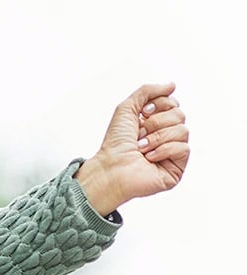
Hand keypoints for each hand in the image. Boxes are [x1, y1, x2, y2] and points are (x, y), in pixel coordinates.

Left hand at [75, 82, 189, 214]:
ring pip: (183, 131)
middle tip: (139, 134)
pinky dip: (164, 150)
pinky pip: (184, 148)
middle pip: (180, 115)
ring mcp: (172, 153)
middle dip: (156, 123)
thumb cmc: (115, 143)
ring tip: (141, 147)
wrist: (110, 168)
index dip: (160, 105)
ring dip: (157, 137)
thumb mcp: (127, 108)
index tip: (143, 113)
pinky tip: (149, 158)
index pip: (173, 104)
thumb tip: (172, 85)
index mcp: (156, 123)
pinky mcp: (176, 168)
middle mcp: (166, 137)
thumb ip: (147, 91)